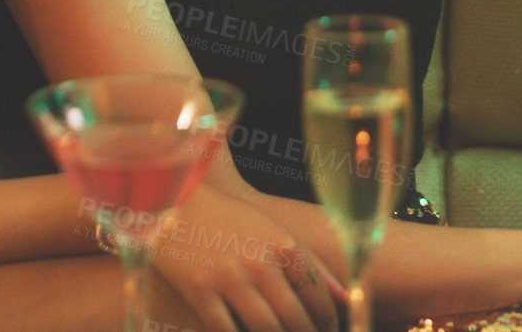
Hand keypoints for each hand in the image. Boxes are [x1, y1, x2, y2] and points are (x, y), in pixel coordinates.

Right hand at [144, 184, 345, 331]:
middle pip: (295, 319)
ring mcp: (229, 279)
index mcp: (284, 245)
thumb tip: (345, 298)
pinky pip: (225, 331)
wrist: (176, 202)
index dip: (328, 322)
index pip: (319, 297)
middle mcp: (261, 263)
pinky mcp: (200, 292)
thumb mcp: (275, 232)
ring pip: (265, 330)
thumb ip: (312, 265)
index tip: (329, 331)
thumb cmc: (231, 219)